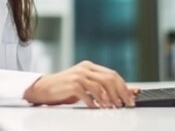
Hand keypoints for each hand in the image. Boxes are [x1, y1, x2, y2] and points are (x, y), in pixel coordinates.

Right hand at [23, 60, 139, 107]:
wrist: (43, 88)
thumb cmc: (64, 88)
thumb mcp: (85, 86)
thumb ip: (101, 88)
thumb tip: (121, 94)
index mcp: (89, 67)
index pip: (112, 74)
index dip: (124, 87)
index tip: (132, 97)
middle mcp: (85, 68)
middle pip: (109, 78)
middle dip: (121, 93)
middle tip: (126, 104)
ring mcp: (78, 75)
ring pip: (101, 86)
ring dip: (109, 99)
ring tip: (113, 108)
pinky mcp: (72, 84)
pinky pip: (88, 93)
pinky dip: (95, 102)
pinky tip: (97, 108)